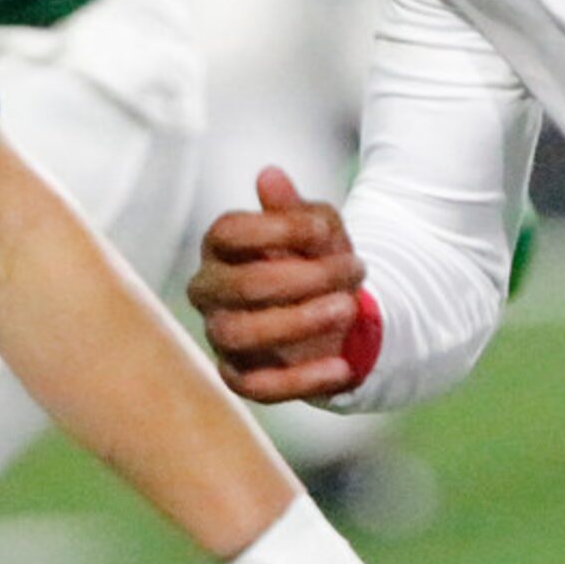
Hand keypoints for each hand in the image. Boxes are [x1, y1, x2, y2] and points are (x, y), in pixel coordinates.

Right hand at [189, 169, 368, 402]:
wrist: (334, 308)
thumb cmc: (317, 258)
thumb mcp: (319, 228)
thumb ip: (297, 209)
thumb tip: (270, 176)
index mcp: (220, 245)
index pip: (228, 232)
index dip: (277, 229)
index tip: (325, 230)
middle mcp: (210, 289)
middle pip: (241, 285)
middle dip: (304, 278)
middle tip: (354, 270)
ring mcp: (220, 333)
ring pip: (241, 335)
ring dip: (297, 323)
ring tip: (347, 308)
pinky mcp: (238, 374)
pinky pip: (257, 387)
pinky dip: (300, 381)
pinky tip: (343, 367)